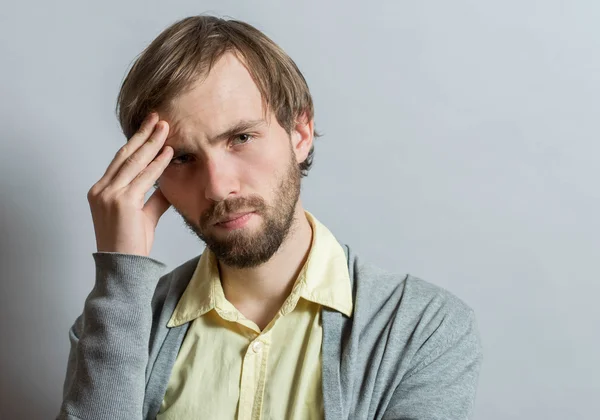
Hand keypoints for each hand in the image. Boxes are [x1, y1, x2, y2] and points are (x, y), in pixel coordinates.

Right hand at [87, 112, 173, 256]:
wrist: (123, 266)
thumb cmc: (131, 243)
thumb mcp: (144, 215)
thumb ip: (154, 197)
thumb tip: (168, 183)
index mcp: (100, 190)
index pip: (120, 159)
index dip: (136, 142)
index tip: (149, 128)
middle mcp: (101, 189)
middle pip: (125, 154)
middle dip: (144, 135)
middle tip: (158, 118)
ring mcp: (109, 195)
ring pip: (134, 162)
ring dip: (152, 143)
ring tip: (166, 128)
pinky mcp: (122, 202)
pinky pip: (144, 178)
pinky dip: (158, 164)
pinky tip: (168, 153)